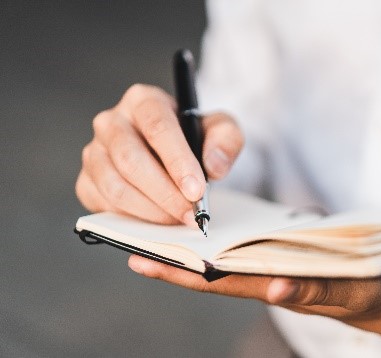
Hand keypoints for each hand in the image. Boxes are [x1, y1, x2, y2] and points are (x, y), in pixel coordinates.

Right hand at [76, 84, 243, 224]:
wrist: (175, 155)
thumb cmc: (195, 138)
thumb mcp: (221, 130)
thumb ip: (226, 140)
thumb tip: (213, 165)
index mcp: (143, 100)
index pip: (157, 127)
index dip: (177, 161)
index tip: (196, 191)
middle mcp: (111, 122)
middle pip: (131, 159)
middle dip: (165, 193)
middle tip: (191, 214)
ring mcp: (95, 152)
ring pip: (115, 186)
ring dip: (150, 210)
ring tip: (178, 219)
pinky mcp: (87, 181)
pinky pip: (104, 204)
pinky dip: (133, 218)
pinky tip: (157, 219)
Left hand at [128, 256, 380, 353]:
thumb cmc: (379, 288)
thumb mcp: (355, 287)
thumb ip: (320, 288)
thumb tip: (277, 288)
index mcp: (283, 286)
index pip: (223, 281)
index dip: (183, 272)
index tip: (143, 259)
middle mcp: (273, 280)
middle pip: (216, 272)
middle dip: (175, 260)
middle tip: (132, 244)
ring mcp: (279, 270)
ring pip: (229, 262)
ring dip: (194, 250)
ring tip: (158, 231)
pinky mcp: (290, 258)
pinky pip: (250, 250)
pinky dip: (224, 241)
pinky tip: (210, 226)